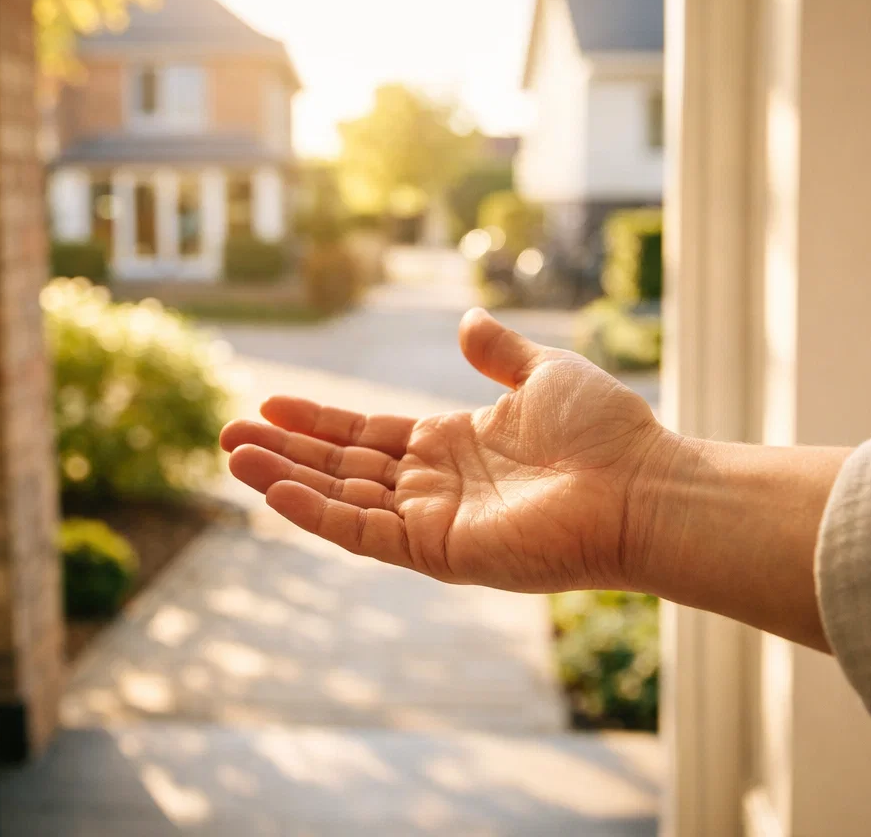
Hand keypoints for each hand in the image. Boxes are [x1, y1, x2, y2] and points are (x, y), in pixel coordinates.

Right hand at [220, 308, 673, 592]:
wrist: (643, 484)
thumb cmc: (606, 432)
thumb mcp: (544, 374)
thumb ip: (499, 352)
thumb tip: (468, 319)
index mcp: (452, 447)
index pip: (366, 435)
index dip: (317, 421)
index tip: (269, 403)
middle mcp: (434, 487)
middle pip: (342, 468)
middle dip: (285, 451)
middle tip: (227, 433)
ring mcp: (434, 522)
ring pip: (342, 499)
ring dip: (286, 479)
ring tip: (233, 457)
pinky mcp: (440, 551)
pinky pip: (365, 532)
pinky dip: (318, 513)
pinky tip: (276, 489)